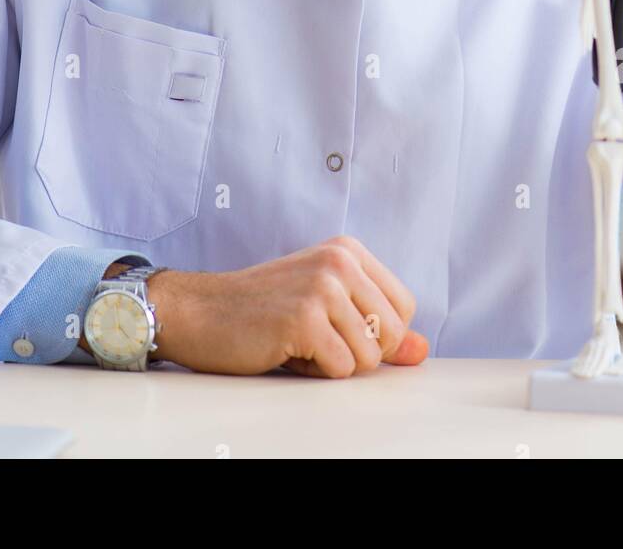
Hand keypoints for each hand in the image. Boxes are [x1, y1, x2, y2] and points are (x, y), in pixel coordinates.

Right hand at [147, 235, 428, 376]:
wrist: (201, 311)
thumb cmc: (262, 310)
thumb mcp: (325, 307)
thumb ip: (376, 326)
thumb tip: (422, 350)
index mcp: (348, 251)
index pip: (404, 307)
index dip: (378, 333)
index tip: (338, 327)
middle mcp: (340, 261)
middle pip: (393, 334)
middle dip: (358, 352)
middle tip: (315, 337)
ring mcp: (324, 287)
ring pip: (369, 357)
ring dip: (334, 363)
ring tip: (298, 341)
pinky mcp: (305, 318)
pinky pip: (341, 370)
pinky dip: (315, 372)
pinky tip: (286, 349)